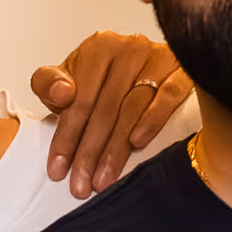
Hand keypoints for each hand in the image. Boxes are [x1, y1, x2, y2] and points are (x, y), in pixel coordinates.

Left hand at [29, 32, 191, 198]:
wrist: (142, 67)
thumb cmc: (100, 79)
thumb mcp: (66, 80)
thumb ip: (49, 84)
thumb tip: (63, 93)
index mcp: (99, 48)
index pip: (79, 101)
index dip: (66, 137)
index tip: (58, 169)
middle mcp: (130, 48)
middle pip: (106, 108)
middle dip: (90, 152)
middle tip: (82, 184)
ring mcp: (159, 57)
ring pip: (133, 108)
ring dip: (116, 148)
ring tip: (104, 178)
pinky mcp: (182, 70)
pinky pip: (169, 95)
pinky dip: (153, 119)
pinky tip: (137, 142)